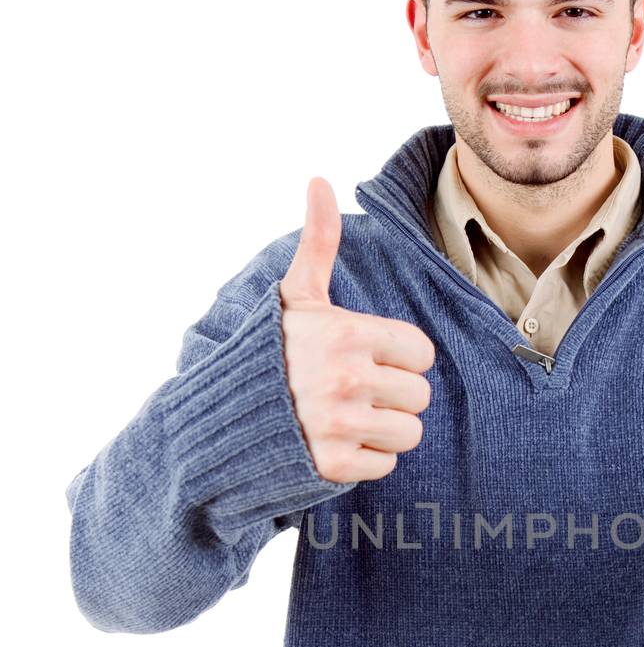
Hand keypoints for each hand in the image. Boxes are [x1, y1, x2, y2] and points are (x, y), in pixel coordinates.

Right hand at [279, 177, 435, 484]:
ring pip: (409, 433)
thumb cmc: (268, 353)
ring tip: (346, 417)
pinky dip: (364, 459)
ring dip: (383, 430)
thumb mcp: (295, 297)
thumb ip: (318, 243)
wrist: (220, 419)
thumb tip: (319, 180)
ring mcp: (340, 425)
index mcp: (349, 334)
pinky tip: (334, 443)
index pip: (421, 354)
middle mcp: (347, 379)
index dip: (398, 358)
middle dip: (392, 396)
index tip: (365, 359)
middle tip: (353, 391)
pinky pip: (385, 465)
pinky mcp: (333, 466)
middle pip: (419, 396)